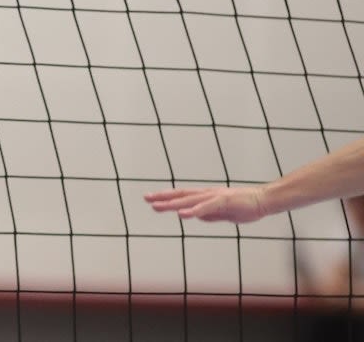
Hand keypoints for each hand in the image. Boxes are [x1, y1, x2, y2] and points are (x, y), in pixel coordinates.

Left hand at [144, 186, 267, 222]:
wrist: (265, 200)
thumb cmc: (245, 206)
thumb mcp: (224, 214)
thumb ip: (210, 215)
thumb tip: (196, 216)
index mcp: (207, 196)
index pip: (183, 195)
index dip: (167, 197)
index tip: (152, 199)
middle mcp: (207, 194)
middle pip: (181, 196)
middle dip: (163, 198)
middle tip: (146, 198)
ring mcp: (215, 197)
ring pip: (189, 200)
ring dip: (172, 204)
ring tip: (157, 207)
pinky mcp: (224, 202)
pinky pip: (206, 207)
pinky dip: (193, 210)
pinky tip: (182, 215)